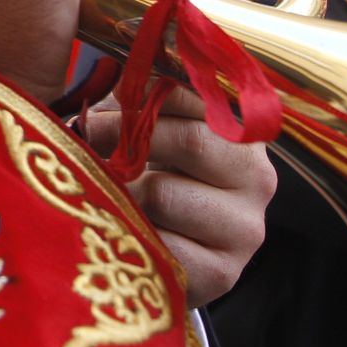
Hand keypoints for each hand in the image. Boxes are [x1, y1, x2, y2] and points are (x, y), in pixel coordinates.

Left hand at [84, 88, 274, 306]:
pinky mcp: (223, 273)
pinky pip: (161, 245)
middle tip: (89, 138)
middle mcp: (258, 178)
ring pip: (163, 194)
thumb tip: (122, 74)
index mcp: (242, 133)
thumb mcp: (150, 132)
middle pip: (191, 142)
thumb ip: (142, 100)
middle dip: (128, 138)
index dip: (145, 94)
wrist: (167, 257)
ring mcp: (245, 228)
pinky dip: (131, 235)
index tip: (105, 100)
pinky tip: (124, 231)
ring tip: (102, 188)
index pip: (198, 96)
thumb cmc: (153, 178)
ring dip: (121, 190)